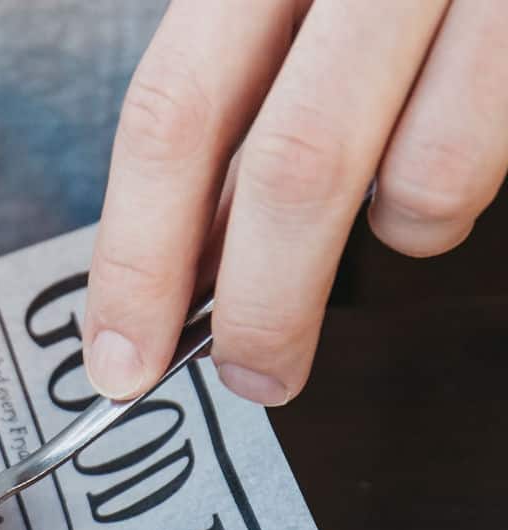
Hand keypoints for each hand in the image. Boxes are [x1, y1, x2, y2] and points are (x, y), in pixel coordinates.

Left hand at [86, 0, 507, 404]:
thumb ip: (249, 94)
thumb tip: (188, 255)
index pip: (173, 112)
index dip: (138, 253)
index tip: (119, 356)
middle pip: (292, 166)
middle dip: (261, 303)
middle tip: (252, 374)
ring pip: (421, 178)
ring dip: (397, 230)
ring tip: (399, 205)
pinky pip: (486, 153)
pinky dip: (457, 191)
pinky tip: (463, 134)